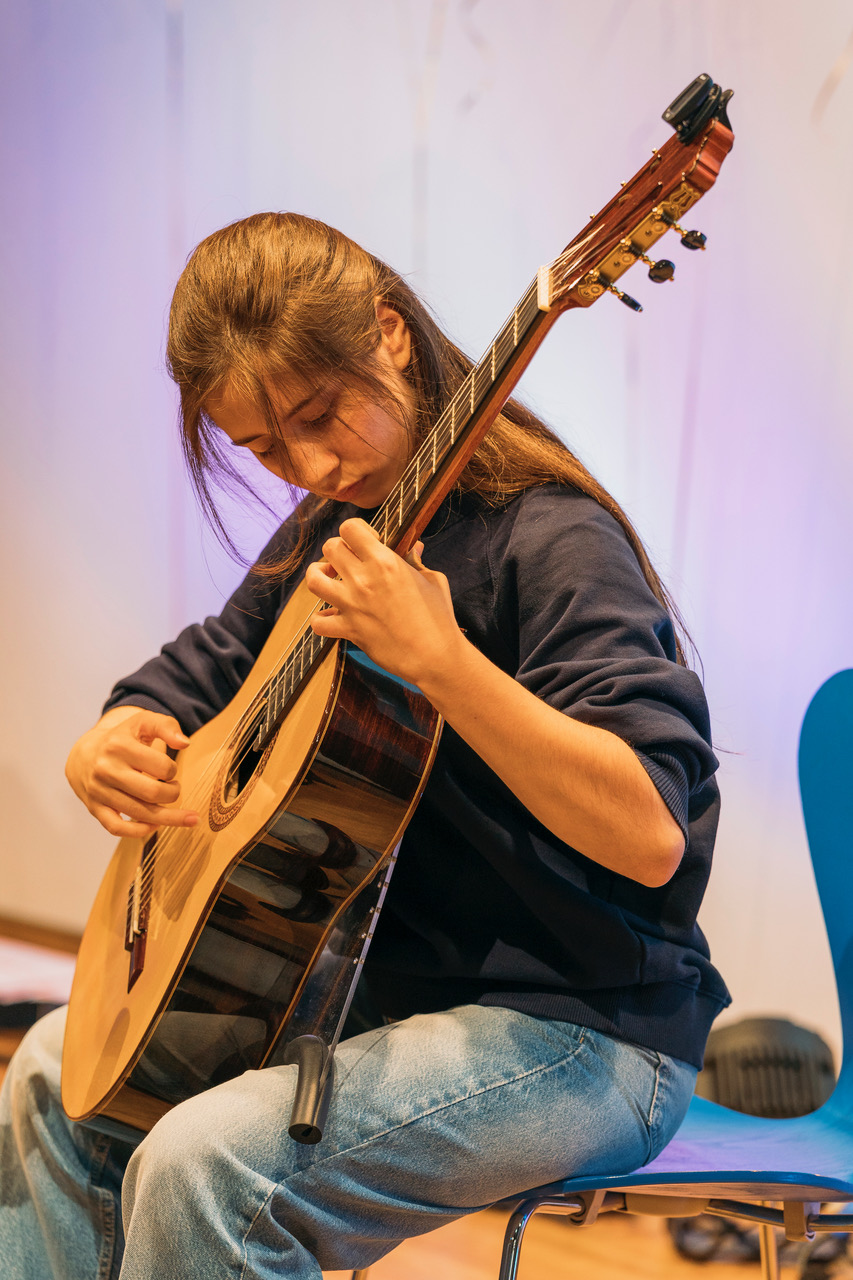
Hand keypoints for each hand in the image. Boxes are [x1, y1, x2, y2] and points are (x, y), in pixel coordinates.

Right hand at [65, 707, 198, 837]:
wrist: (84, 754)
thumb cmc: (121, 739)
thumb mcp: (142, 722)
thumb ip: (167, 726)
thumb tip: (184, 743)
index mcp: (119, 746)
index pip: (162, 767)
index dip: (173, 771)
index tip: (170, 771)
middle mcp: (106, 769)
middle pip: (152, 793)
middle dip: (173, 794)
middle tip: (174, 789)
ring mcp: (99, 791)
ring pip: (139, 813)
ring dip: (168, 817)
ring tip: (187, 818)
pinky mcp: (94, 808)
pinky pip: (116, 827)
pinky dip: (138, 831)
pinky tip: (154, 826)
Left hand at [304, 518, 463, 686]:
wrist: (435, 656)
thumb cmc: (439, 617)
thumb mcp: (433, 580)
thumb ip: (416, 561)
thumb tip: (413, 547)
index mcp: (385, 562)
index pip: (350, 528)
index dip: (356, 531)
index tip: (367, 541)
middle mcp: (363, 580)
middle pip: (330, 548)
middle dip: (338, 550)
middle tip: (349, 561)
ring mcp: (352, 605)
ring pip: (314, 579)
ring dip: (318, 575)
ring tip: (329, 579)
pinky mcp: (349, 630)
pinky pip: (318, 623)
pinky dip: (321, 620)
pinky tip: (332, 616)